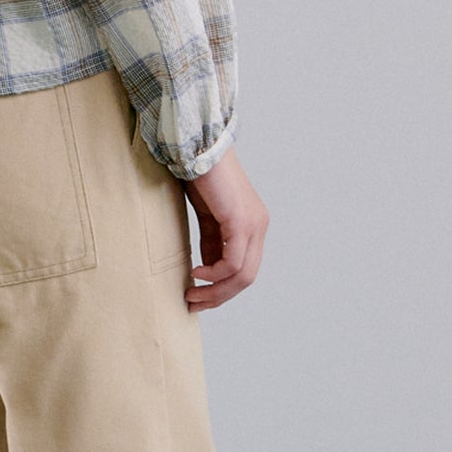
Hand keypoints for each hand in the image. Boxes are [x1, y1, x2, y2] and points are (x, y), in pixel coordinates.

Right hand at [181, 146, 268, 309]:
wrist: (198, 148)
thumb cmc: (200, 177)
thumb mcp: (207, 217)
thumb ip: (212, 242)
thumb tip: (208, 269)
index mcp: (253, 225)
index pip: (244, 269)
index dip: (222, 289)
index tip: (198, 297)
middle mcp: (259, 226)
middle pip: (246, 277)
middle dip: (219, 296)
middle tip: (193, 303)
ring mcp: (253, 224)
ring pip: (242, 274)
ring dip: (215, 291)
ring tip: (192, 293)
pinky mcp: (241, 221)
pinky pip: (232, 262)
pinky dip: (214, 274)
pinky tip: (196, 273)